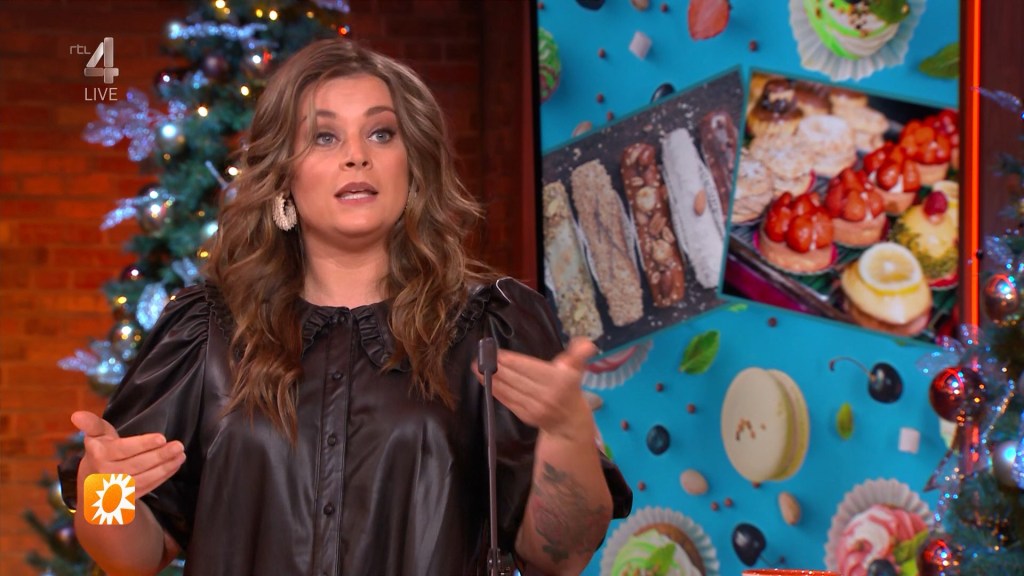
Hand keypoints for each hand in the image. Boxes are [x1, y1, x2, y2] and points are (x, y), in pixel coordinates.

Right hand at [71, 411, 185, 499]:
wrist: (92, 488)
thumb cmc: (100, 453)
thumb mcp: (96, 436)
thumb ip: (92, 424)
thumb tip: (76, 415)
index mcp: (99, 455)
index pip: (123, 449)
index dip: (143, 444)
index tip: (161, 437)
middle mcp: (106, 474)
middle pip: (137, 464)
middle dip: (160, 455)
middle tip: (179, 446)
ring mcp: (116, 489)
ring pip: (145, 478)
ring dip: (165, 467)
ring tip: (180, 455)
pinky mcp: (126, 499)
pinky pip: (147, 487)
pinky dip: (163, 476)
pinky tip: (174, 465)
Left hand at [476, 337, 597, 442]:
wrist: (569, 423)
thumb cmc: (570, 389)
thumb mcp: (576, 370)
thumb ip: (578, 355)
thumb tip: (587, 344)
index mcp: (558, 380)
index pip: (529, 367)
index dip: (511, 360)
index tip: (496, 352)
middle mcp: (546, 394)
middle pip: (516, 378)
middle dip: (496, 367)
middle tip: (480, 356)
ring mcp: (534, 407)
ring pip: (508, 389)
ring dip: (490, 378)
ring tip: (476, 367)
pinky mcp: (525, 415)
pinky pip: (507, 400)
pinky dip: (495, 390)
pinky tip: (485, 381)